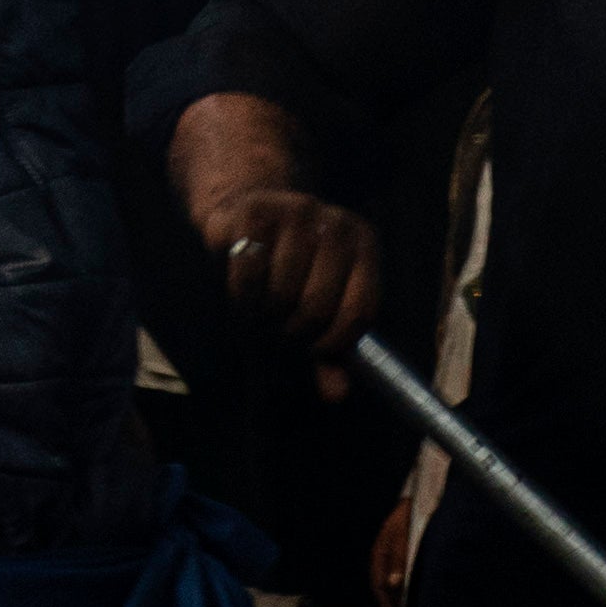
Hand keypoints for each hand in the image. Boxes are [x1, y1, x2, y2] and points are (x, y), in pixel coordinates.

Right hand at [205, 180, 382, 364]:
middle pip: (317, 307)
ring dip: (264, 315)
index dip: (333, 343)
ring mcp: (298, 211)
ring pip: (281, 293)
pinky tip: (243, 295)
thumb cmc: (287, 269)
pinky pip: (249, 274)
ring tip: (261, 311)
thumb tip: (336, 395)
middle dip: (292, 331)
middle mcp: (336, 224)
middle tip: (278, 330)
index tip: (312, 349)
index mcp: (364, 244)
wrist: (243, 214)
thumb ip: (328, 349)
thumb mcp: (315, 306)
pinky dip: (242, 296)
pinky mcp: (257, 212)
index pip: (360, 312)